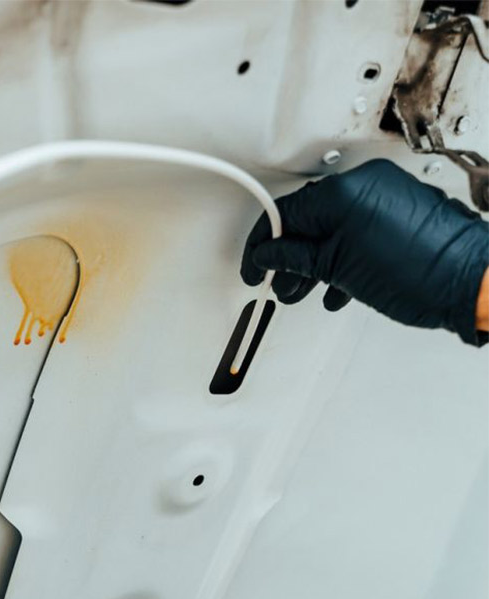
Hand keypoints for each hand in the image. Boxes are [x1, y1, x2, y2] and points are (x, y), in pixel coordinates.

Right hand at [241, 159, 488, 345]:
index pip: (286, 212)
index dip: (264, 242)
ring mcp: (386, 195)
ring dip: (314, 259)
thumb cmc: (418, 273)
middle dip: (289, 253)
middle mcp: (365, 185)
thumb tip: (272, 255)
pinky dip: (341, 255)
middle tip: (278, 278)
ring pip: (332, 226)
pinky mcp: (400, 210)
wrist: (470, 282)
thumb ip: (297, 258)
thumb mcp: (339, 270)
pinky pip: (356, 228)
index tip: (257, 264)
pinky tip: (336, 285)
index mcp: (344, 192)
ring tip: (306, 288)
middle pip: (308, 218)